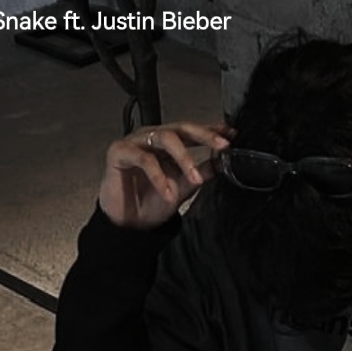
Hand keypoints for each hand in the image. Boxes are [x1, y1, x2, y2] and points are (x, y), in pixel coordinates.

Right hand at [99, 122, 231, 228]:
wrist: (129, 222)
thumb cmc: (151, 201)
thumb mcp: (184, 187)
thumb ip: (202, 172)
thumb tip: (223, 162)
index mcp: (169, 144)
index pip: (193, 131)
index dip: (212, 131)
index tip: (232, 135)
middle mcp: (153, 138)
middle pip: (182, 128)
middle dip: (204, 135)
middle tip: (222, 146)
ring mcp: (136, 142)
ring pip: (165, 138)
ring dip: (184, 158)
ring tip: (195, 180)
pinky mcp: (119, 151)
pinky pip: (144, 159)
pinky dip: (159, 177)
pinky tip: (168, 194)